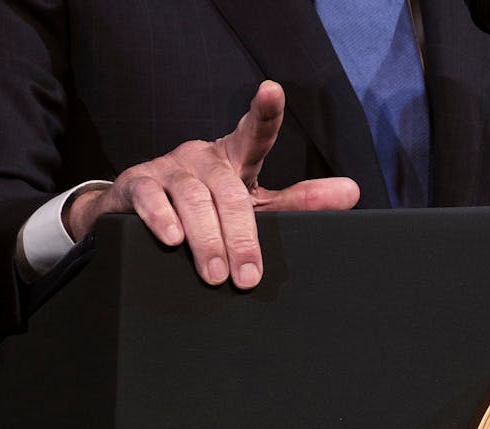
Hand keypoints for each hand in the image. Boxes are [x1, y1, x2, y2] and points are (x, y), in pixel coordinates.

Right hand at [63, 80, 359, 288]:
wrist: (141, 214)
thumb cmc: (210, 210)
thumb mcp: (256, 206)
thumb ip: (299, 202)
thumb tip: (352, 191)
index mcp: (235, 159)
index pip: (254, 134)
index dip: (264, 113)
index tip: (272, 90)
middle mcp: (203, 157)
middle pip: (228, 190)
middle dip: (241, 236)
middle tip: (247, 276)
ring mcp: (169, 169)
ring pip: (194, 198)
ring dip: (207, 239)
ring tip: (215, 275)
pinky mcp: (137, 186)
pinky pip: (151, 199)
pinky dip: (162, 219)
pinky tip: (172, 239)